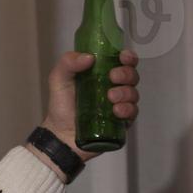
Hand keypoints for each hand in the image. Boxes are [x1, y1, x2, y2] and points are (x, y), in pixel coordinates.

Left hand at [40, 49, 140, 167]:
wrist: (60, 135)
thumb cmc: (61, 106)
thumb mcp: (58, 80)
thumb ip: (68, 63)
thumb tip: (89, 57)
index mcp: (102, 74)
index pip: (122, 61)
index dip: (128, 57)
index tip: (123, 57)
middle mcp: (114, 87)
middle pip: (132, 75)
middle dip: (126, 74)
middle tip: (112, 78)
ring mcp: (119, 104)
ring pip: (134, 93)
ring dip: (126, 92)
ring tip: (110, 97)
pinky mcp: (122, 122)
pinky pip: (133, 113)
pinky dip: (127, 109)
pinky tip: (116, 111)